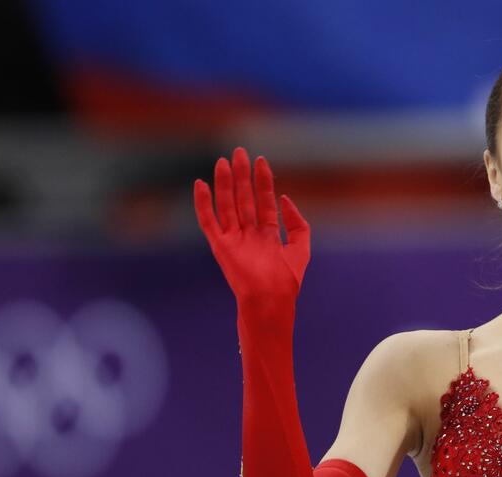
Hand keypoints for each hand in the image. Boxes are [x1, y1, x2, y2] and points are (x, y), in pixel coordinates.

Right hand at [194, 147, 310, 308]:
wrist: (270, 300)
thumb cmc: (287, 281)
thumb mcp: (301, 248)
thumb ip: (297, 223)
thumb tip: (285, 198)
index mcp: (268, 236)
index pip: (264, 202)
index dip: (263, 182)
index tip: (262, 160)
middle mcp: (249, 235)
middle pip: (244, 199)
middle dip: (243, 176)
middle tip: (239, 151)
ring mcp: (233, 240)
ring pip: (227, 205)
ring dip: (225, 183)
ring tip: (223, 161)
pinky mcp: (220, 247)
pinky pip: (208, 221)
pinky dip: (203, 203)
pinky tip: (200, 184)